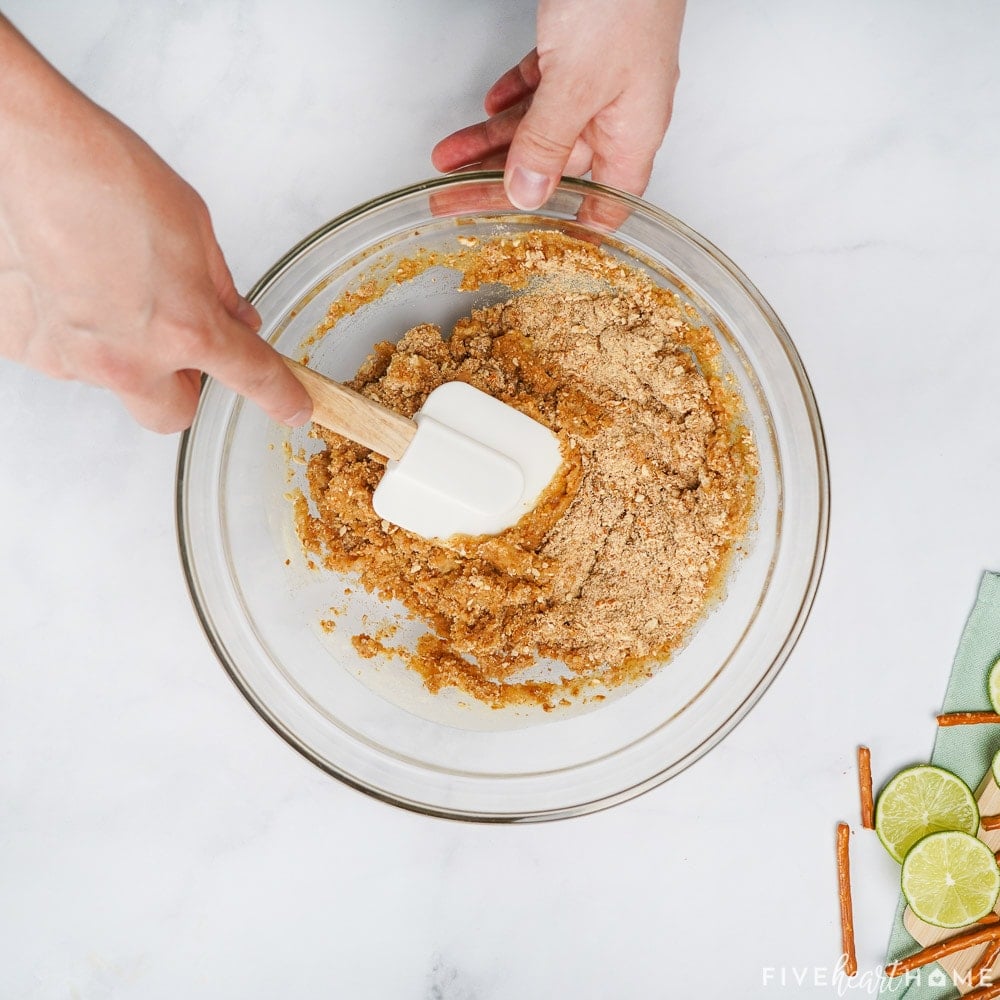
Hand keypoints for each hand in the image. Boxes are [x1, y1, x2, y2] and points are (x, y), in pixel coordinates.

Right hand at [0, 17, 311, 432]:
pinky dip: (74, 331)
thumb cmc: (104, 175)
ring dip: (125, 352)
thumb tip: (235, 319)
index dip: (279, 397)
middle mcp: (128, 359)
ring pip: (115, 382)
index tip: (292, 408)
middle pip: (173, 413)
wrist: (22, 149)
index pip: (252, 378)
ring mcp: (71, 359)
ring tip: (109, 287)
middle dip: (184, 387)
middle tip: (181, 344)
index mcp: (185, 329)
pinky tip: (69, 285)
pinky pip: (63, 356)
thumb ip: (219, 290)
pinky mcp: (24, 347)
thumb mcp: (194, 230)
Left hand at [432, 0, 685, 209]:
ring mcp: (597, 82)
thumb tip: (526, 194)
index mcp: (632, 136)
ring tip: (446, 160)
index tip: (525, 248)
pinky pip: (539, 89)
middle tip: (450, 202)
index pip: (603, 206)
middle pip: (552, 169)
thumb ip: (548, 140)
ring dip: (489, 142)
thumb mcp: (578, 82)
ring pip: (537, 128)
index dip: (567, 231)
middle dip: (497, 185)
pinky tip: (487, 110)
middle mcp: (617, 116)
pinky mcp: (580, 49)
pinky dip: (511, 101)